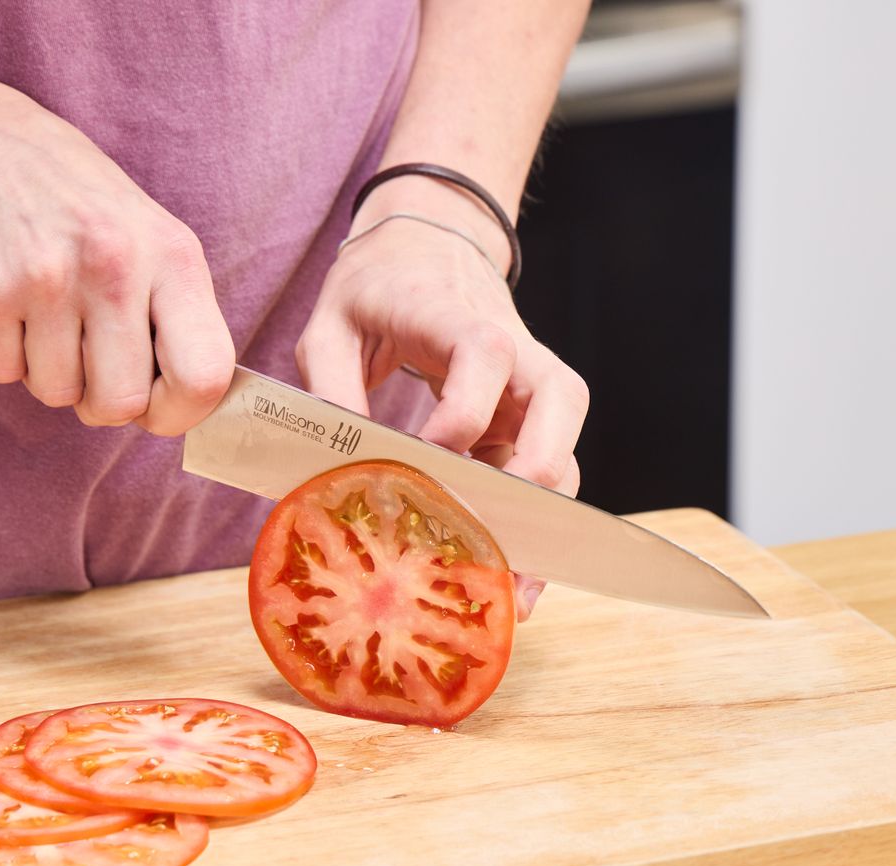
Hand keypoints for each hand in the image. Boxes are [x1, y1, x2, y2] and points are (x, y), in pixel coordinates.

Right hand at [0, 92, 232, 432]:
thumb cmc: (75, 203)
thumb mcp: (150, 238)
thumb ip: (175, 316)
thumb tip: (188, 404)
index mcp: (173, 256)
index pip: (204, 377)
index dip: (179, 412)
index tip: (156, 404)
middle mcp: (116, 265)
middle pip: (122, 403)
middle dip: (101, 399)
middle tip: (87, 358)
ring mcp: (47, 278)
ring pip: (58, 394)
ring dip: (48, 370)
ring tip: (44, 314)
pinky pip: (3, 373)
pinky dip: (2, 353)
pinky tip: (6, 304)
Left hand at [295, 178, 589, 618]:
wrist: (429, 245)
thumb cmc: (375, 289)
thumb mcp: (332, 324)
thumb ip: (331, 388)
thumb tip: (334, 467)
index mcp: (459, 316)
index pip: (485, 351)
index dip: (465, 408)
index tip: (430, 456)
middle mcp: (518, 351)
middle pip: (556, 406)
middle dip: (525, 481)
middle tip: (486, 542)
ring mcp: (536, 388)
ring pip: (564, 451)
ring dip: (542, 522)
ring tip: (513, 590)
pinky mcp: (535, 422)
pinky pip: (551, 475)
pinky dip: (537, 528)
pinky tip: (517, 580)